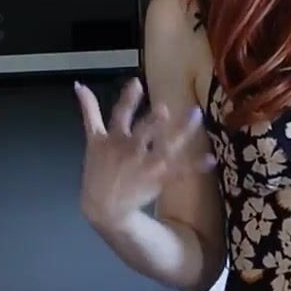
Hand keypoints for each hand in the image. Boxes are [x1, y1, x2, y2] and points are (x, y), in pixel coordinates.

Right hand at [73, 78, 213, 229]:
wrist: (103, 207)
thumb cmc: (99, 169)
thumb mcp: (91, 140)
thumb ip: (89, 111)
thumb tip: (79, 84)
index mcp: (115, 138)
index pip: (120, 116)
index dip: (127, 101)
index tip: (137, 84)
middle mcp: (131, 150)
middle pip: (143, 133)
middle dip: (153, 122)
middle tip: (164, 109)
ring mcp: (145, 166)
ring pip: (166, 147)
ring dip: (182, 133)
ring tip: (196, 116)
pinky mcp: (158, 180)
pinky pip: (179, 171)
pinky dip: (195, 166)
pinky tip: (211, 160)